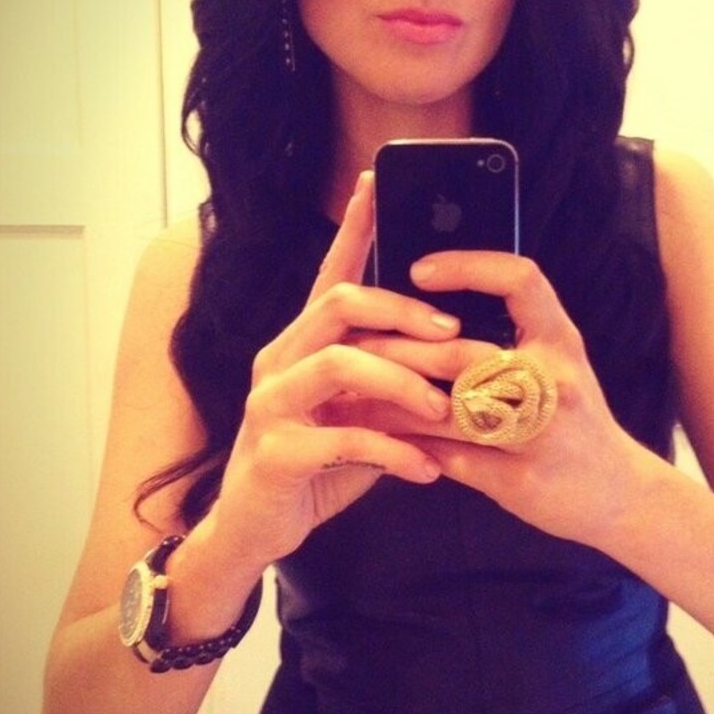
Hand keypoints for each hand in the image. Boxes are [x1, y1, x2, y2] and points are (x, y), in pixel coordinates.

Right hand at [206, 174, 455, 570]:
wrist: (257, 530)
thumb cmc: (315, 465)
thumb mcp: (355, 412)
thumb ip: (387, 378)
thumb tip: (451, 349)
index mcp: (300, 345)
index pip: (331, 275)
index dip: (353, 228)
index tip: (377, 183)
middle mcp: (278, 361)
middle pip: (341, 306)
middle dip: (406, 314)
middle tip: (456, 337)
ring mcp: (270, 404)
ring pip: (340, 364)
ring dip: (403, 382)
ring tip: (446, 409)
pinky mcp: (274, 453)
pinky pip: (344, 440)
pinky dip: (395, 452)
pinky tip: (428, 469)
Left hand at [349, 250, 643, 544]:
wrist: (623, 495)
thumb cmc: (576, 420)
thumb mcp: (558, 362)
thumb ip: (510, 333)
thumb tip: (428, 307)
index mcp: (560, 342)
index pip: (520, 280)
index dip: (468, 267)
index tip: (418, 270)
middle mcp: (554, 383)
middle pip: (460, 355)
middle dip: (396, 353)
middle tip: (350, 344)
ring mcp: (537, 434)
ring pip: (443, 411)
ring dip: (387, 404)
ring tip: (346, 395)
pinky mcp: (518, 480)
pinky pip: (446, 458)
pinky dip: (406, 447)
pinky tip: (374, 439)